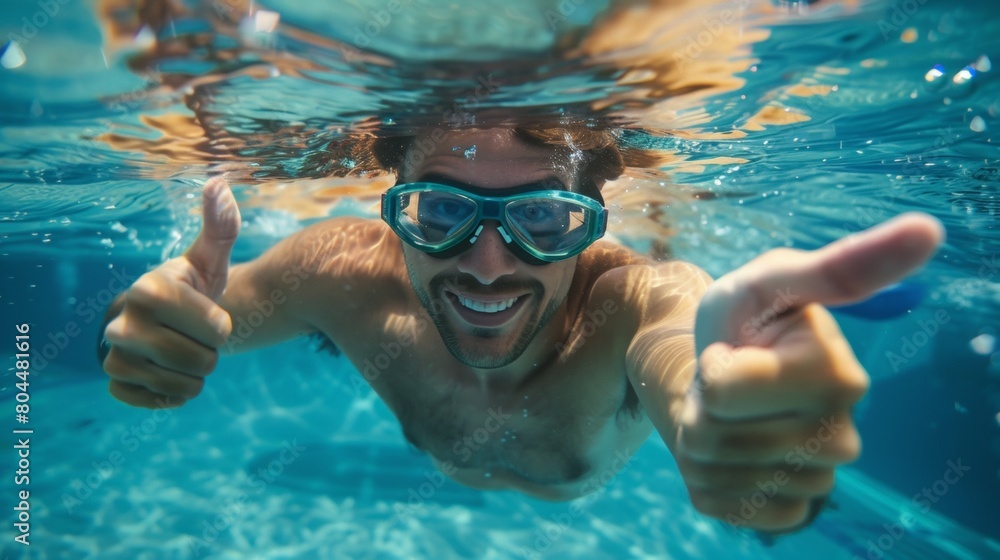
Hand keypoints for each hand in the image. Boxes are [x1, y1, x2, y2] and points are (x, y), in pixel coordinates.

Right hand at [102, 177, 240, 407]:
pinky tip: (168, 373)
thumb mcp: (211, 257)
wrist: (164, 320)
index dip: (223, 326)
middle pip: (201, 361)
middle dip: (211, 353)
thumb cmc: (195, 285)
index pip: (217, 329)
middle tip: (195, 336)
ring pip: (183, 386)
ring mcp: (115, 355)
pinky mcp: (115, 383)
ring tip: (184, 352)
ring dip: (195, 376)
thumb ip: (221, 224)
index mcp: (148, 288)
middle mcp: (122, 323)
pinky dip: (172, 394)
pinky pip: (158, 401)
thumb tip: (218, 184)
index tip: (209, 312)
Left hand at [676, 213, 943, 531]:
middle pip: (712, 434)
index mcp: (840, 379)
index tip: (735, 348)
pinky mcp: (786, 509)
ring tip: (725, 410)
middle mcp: (841, 438)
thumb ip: (837, 267)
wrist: (724, 369)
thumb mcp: (772, 281)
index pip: (722, 388)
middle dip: (700, 402)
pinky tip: (726, 450)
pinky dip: (705, 474)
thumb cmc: (750, 316)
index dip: (711, 366)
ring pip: (711, 468)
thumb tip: (927, 229)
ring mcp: (816, 480)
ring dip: (699, 435)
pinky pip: (718, 501)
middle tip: (726, 381)